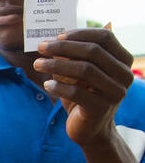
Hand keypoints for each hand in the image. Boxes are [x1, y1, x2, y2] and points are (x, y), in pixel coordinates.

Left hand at [35, 29, 134, 146]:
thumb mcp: (79, 72)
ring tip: (37, 64)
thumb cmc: (83, 94)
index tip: (57, 36)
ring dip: (56, 65)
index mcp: (123, 61)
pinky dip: (58, 87)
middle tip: (41, 47)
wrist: (90, 128)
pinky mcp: (102, 108)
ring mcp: (116, 92)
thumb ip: (72, 56)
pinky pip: (77, 92)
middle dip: (63, 47)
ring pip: (85, 70)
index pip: (106, 37)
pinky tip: (47, 85)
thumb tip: (52, 41)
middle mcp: (124, 75)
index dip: (80, 33)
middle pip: (93, 51)